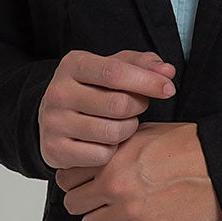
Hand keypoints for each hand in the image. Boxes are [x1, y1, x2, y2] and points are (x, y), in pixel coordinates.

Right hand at [38, 49, 176, 168]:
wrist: (53, 116)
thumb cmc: (93, 88)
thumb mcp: (114, 67)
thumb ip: (142, 65)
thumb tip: (167, 72)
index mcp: (73, 65)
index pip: (115, 72)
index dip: (147, 82)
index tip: (168, 89)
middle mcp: (58, 92)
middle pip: (118, 104)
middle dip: (138, 107)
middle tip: (136, 107)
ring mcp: (53, 122)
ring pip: (112, 132)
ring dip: (127, 130)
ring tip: (122, 123)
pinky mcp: (54, 149)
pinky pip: (100, 155)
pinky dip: (111, 151)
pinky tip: (106, 141)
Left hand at [56, 122, 221, 220]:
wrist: (221, 166)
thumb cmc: (188, 146)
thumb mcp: (144, 133)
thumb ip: (115, 148)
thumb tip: (95, 157)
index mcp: (112, 157)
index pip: (67, 177)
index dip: (76, 181)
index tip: (87, 184)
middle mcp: (115, 185)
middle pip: (74, 204)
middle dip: (87, 203)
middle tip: (103, 202)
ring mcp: (130, 211)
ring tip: (121, 216)